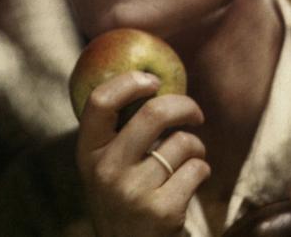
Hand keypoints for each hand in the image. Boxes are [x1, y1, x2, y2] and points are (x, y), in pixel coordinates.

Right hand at [77, 71, 210, 236]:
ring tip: (189, 161)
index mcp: (88, 154)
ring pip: (183, 143)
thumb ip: (117, 134)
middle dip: (185, 106)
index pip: (100, 101)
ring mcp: (133, 192)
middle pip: (154, 114)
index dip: (129, 82)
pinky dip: (202, 170)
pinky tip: (191, 183)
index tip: (153, 80)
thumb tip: (151, 82)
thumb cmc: (124, 200)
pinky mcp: (162, 211)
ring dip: (196, 147)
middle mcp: (106, 171)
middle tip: (195, 113)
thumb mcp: (105, 168)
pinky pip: (197, 169)